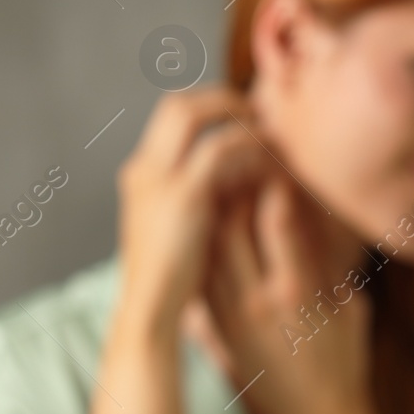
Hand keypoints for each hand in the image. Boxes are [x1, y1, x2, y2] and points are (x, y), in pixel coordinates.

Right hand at [116, 86, 268, 337]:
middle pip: (177, 104)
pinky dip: (248, 143)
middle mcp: (143, 170)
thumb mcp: (181, 233)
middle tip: (262, 113)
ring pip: (194, 114)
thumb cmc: (173, 285)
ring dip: (237, 116)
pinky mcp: (183, 195)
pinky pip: (219, 147)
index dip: (209, 110)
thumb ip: (200, 202)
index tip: (247, 118)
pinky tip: (272, 157)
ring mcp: (157, 179)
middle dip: (222, 100)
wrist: (150, 314)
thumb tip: (238, 184)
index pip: (170, 119)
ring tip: (271, 130)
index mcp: (141, 177)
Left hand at [203, 174, 373, 413]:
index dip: (276, 179)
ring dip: (212, 209)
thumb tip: (320, 223)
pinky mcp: (214, 326)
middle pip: (230, 222)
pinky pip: (201, 271)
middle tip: (245, 158)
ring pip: (207, 244)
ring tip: (221, 181)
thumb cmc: (344, 365)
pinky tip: (208, 225)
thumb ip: (330, 264)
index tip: (282, 160)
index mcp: (297, 290)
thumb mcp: (352, 308)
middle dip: (235, 184)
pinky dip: (203, 242)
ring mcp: (228, 313)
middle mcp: (255, 298)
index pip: (276, 217)